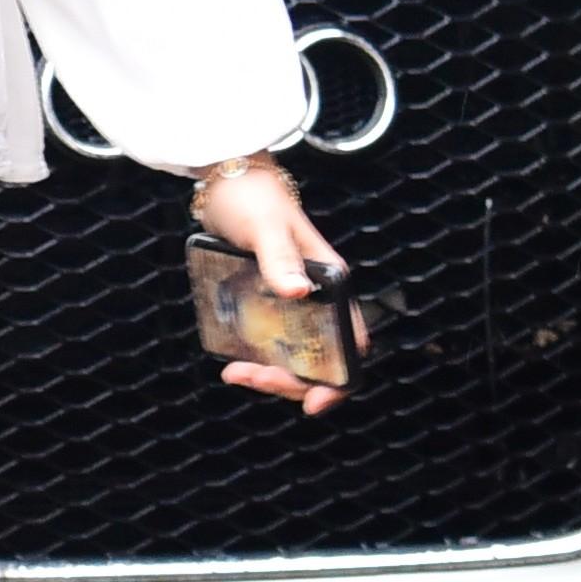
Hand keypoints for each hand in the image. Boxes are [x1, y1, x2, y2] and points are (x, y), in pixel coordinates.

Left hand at [192, 154, 353, 414]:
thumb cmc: (253, 198)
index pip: (352, 343)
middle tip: (248, 377)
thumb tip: (297, 292)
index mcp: (333, 283)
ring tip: (234, 372)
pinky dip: (257, 358)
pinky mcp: (271, 302)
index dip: (340, 379)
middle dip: (289, 380)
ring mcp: (296, 302)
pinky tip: (233, 358)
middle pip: (321, 359)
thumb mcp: (265, 229)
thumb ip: (279, 259)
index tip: (313, 403)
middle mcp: (320, 298)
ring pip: (295, 355)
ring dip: (270, 373)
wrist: (228, 179)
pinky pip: (273, 342)